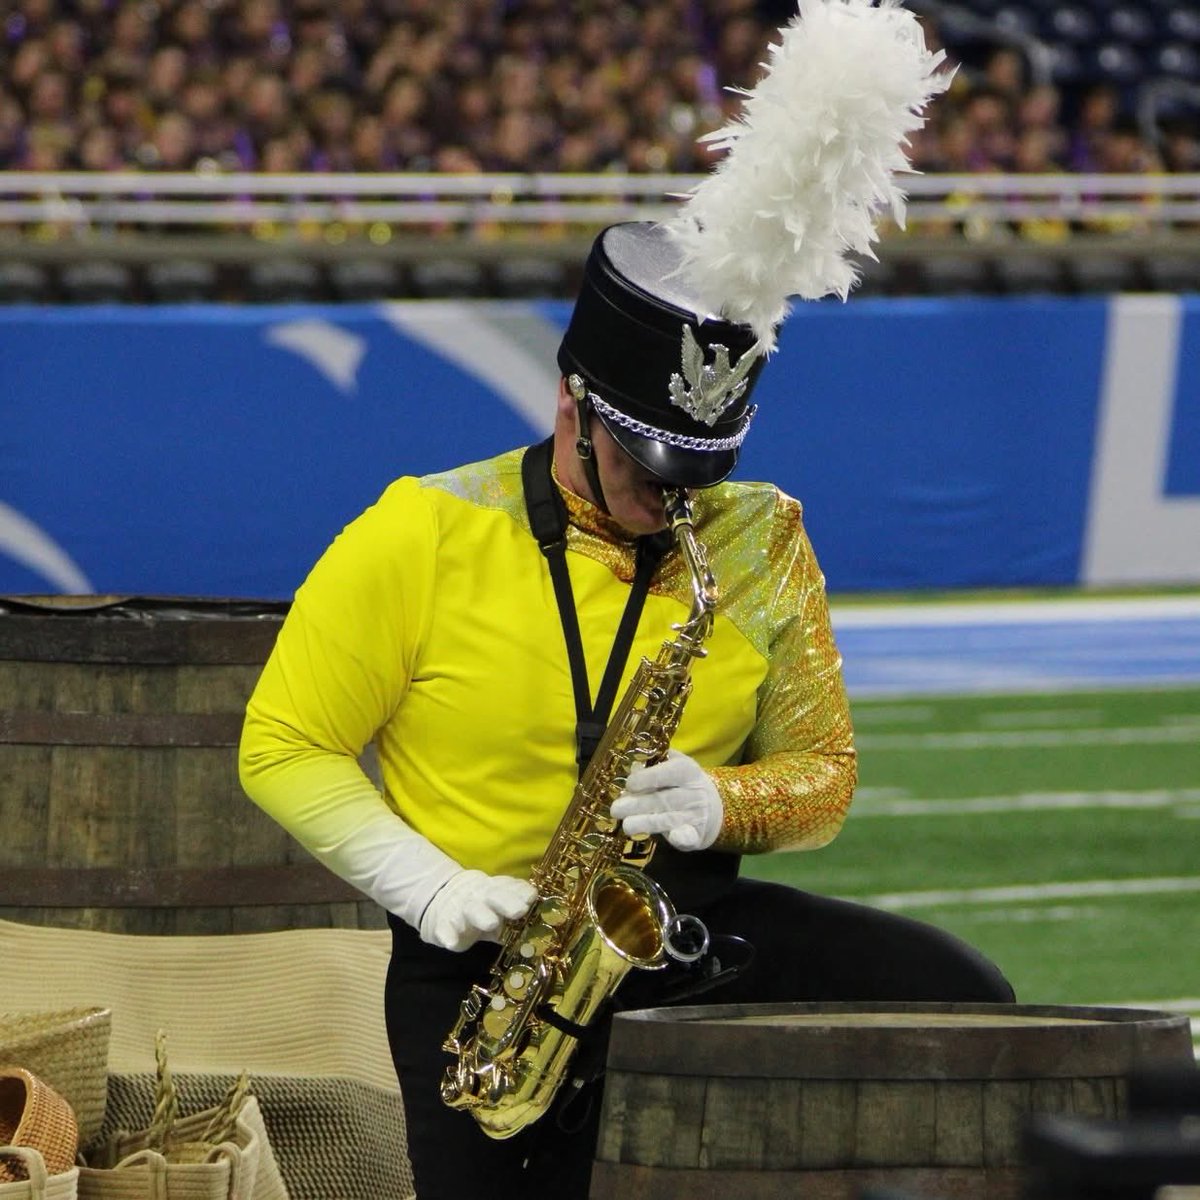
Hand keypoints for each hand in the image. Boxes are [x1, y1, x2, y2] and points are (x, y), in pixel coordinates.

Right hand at [418, 870, 537, 951]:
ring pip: (471, 910)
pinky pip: (444, 929)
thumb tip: (541, 926)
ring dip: (481, 915)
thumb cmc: (482, 907)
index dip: (521, 892)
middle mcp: (479, 896)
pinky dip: (448, 935)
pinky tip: (452, 942)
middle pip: (494, 895)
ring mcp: (460, 909)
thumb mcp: (498, 908)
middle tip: (519, 910)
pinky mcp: (442, 924)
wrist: (443, 900)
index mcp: (495, 890)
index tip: (532, 897)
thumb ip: (515, 913)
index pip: (510, 887)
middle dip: (507, 901)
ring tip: (491, 923)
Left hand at [611, 750, 722, 851]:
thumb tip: (633, 767)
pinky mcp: (697, 834)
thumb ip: (653, 766)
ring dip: (647, 823)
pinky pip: (689, 836)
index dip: (648, 778)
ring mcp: (696, 814)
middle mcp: (693, 792)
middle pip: (663, 799)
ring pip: (669, 819)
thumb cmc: (682, 783)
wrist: (712, 806)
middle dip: (638, 804)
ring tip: (626, 826)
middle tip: (616, 809)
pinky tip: (673, 837)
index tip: (629, 785)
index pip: (668, 772)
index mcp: (687, 770)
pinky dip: (682, 837)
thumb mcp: (672, 767)